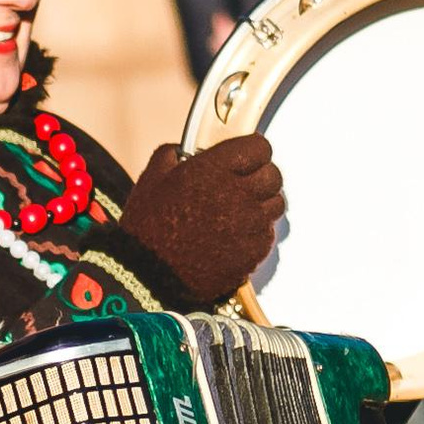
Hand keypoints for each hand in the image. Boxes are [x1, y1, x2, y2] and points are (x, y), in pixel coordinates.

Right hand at [112, 133, 285, 306]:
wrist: (150, 276)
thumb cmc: (148, 228)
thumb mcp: (151, 180)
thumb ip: (171, 155)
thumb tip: (182, 150)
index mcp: (214, 170)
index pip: (259, 148)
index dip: (253, 151)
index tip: (246, 156)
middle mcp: (238, 194)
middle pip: (273, 176)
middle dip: (260, 176)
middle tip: (244, 184)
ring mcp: (249, 224)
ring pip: (275, 205)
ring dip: (261, 204)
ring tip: (239, 212)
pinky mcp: (253, 251)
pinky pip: (267, 234)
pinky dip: (255, 233)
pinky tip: (234, 236)